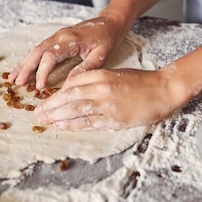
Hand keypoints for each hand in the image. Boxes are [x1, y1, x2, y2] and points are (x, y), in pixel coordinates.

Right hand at [9, 16, 126, 89]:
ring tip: (12, 78)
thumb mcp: (102, 55)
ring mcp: (56, 36)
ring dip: (23, 64)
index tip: (39, 87)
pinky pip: (38, 49)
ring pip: (34, 50)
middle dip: (25, 68)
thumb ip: (85, 68)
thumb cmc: (108, 38)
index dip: (42, 72)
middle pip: (36, 52)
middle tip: (16, 83)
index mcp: (70, 40)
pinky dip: (28, 59)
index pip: (50, 56)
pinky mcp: (56, 39)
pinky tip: (22, 68)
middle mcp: (59, 36)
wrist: (110, 22)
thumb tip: (69, 83)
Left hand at [34, 68, 175, 130]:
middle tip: (38, 113)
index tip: (46, 100)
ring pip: (74, 110)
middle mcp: (100, 88)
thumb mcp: (114, 75)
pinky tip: (61, 126)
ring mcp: (107, 104)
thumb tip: (73, 92)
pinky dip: (72, 125)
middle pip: (68, 97)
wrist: (164, 89)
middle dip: (50, 106)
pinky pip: (88, 122)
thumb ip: (94, 81)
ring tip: (44, 120)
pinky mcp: (114, 118)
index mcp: (100, 74)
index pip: (71, 84)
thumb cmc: (140, 82)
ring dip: (57, 116)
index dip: (56, 94)